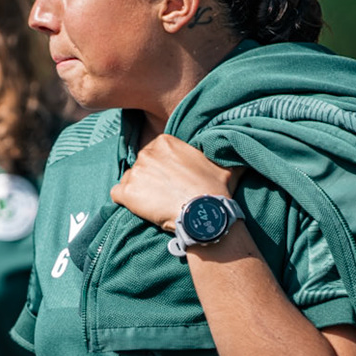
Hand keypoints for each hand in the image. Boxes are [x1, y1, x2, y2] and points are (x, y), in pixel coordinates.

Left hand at [110, 134, 241, 231]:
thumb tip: (238, 147)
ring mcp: (135, 172)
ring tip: (155, 204)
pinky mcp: (127, 192)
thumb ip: (224, 153)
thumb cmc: (215, 190)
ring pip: (130, 180)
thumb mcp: (225, 165)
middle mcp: (146, 153)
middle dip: (150, 179)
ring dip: (139, 191)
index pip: (154, 153)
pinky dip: (125, 202)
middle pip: (142, 166)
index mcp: (165, 142)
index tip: (173, 180)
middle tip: (165, 194)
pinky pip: (117, 194)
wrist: (204, 213)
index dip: (162, 168)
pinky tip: (140, 209)